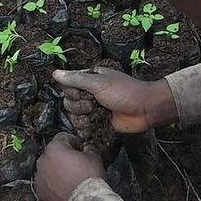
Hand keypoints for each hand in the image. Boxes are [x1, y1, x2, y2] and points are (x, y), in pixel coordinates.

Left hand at [34, 133, 104, 200]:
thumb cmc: (89, 178)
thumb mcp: (95, 157)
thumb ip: (89, 148)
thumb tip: (86, 148)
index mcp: (54, 148)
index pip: (63, 137)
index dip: (75, 141)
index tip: (82, 148)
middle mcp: (42, 161)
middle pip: (53, 153)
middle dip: (64, 156)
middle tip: (77, 163)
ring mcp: (39, 177)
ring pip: (48, 168)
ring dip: (57, 169)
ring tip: (70, 177)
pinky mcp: (39, 191)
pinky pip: (46, 182)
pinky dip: (53, 183)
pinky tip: (64, 187)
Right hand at [53, 68, 177, 132]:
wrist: (145, 109)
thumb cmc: (125, 92)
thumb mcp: (99, 83)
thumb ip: (76, 79)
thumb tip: (55, 73)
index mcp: (91, 79)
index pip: (68, 85)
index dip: (71, 92)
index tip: (81, 94)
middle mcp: (90, 93)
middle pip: (69, 101)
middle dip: (77, 105)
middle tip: (92, 105)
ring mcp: (95, 108)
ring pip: (74, 115)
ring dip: (80, 117)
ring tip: (94, 115)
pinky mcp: (99, 122)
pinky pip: (83, 126)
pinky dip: (84, 127)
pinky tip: (91, 127)